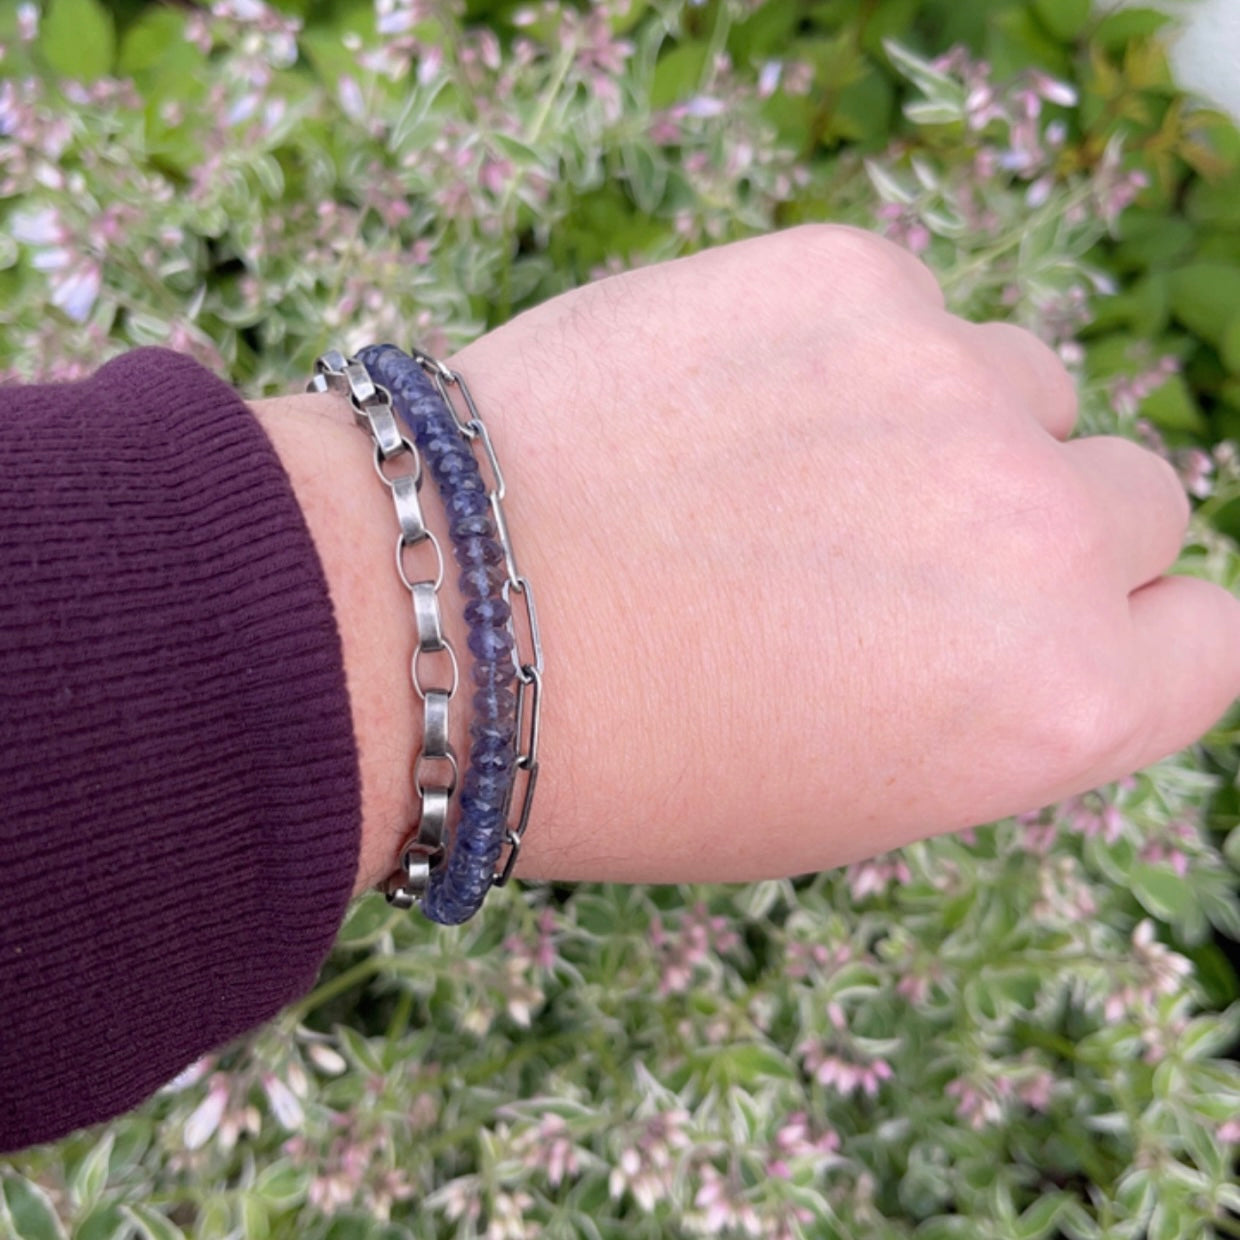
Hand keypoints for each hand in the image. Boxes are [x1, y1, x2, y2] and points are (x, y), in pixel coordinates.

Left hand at [259, 226, 1239, 891]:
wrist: (444, 619)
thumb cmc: (634, 754)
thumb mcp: (848, 794)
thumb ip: (992, 699)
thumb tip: (1040, 609)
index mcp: (1055, 706)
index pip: (1209, 635)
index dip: (1132, 625)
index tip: (1055, 619)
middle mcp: (1044, 538)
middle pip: (1132, 497)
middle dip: (1035, 526)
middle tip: (890, 550)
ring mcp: (953, 387)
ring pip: (1026, 384)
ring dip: (947, 424)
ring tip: (788, 474)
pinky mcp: (849, 274)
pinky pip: (907, 305)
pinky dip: (846, 349)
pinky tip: (725, 403)